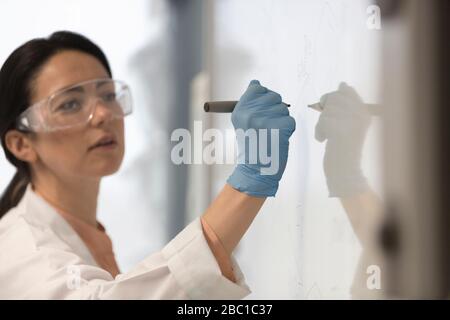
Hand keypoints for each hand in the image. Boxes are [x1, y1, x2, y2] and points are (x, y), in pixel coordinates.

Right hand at [227, 80, 295, 196]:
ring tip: (271, 133)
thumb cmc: (251, 146)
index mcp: (240, 110)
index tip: (261, 109)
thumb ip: (249, 103)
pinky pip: (290, 121)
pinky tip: (278, 138)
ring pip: (284, 109)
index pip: (257, 88)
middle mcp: (252, 113)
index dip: (263, 97)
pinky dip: (287, 130)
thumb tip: (255, 83)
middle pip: (273, 96)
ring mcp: (266, 121)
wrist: (255, 170)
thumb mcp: (242, 123)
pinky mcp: (280, 128)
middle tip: (267, 125)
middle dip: (274, 109)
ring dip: (281, 120)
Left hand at [315, 82, 370, 196]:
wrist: (345, 172)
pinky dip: (319, 132)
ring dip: (321, 124)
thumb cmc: (343, 149)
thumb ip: (346, 105)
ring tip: (327, 136)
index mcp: (364, 112)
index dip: (334, 99)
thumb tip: (343, 84)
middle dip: (325, 110)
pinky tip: (324, 141)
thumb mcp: (349, 124)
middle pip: (334, 97)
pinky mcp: (340, 130)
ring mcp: (352, 122)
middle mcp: (361, 115)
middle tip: (328, 125)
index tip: (332, 113)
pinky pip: (322, 121)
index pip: (347, 91)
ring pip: (326, 111)